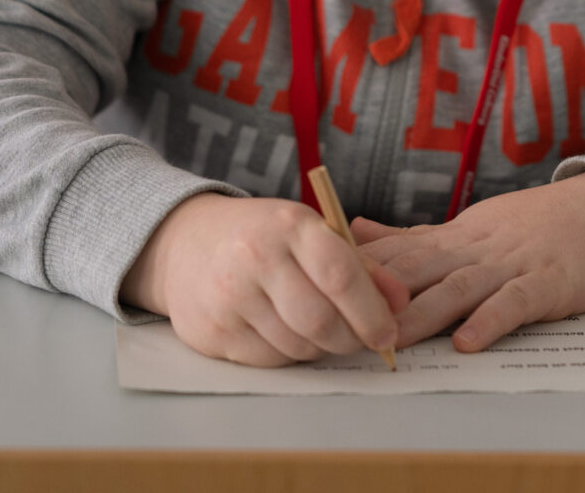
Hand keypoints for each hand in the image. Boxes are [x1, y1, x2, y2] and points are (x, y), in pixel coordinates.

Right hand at [118, 193, 407, 366]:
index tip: (388, 334)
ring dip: (321, 348)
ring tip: (321, 330)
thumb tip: (400, 301)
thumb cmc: (261, 236)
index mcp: (288, 225)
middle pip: (320, 321)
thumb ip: (359, 264)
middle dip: (350, 339)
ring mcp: (229, 297)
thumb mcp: (309, 231)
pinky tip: (286, 333)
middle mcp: (255, 258)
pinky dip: (289, 354)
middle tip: (361, 340)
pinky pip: (270, 360)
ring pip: (297, 346)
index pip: (340, 275)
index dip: (372, 312)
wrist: (185, 242)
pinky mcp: (212, 331)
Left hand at [351, 170, 584, 352]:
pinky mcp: (548, 282)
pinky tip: (470, 342)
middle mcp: (476, 248)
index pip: (396, 253)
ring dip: (423, 314)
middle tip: (342, 325)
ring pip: (459, 288)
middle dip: (378, 298)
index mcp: (455, 237)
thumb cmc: (536, 225)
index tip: (317, 289)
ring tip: (392, 340)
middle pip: (419, 270)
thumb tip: (353, 230)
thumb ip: (413, 236)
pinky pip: (516, 302)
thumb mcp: (469, 225)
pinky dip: (492, 320)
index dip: (357, 273)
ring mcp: (512, 264)